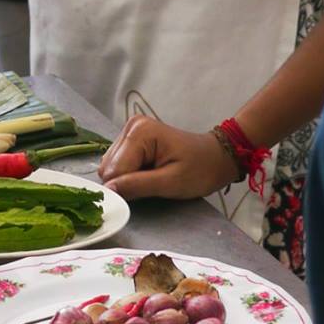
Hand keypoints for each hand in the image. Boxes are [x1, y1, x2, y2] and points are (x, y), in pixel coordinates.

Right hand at [98, 115, 236, 200]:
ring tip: (152, 179)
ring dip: (127, 179)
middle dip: (126, 183)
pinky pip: (118, 164)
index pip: (114, 169)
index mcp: (140, 132)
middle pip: (109, 167)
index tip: (143, 196)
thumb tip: (108, 191)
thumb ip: (137, 186)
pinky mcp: (131, 140)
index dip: (124, 188)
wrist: (216, 158)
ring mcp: (130, 131)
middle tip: (152, 186)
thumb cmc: (200, 170)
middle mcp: (131, 126)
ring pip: (110, 166)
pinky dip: (129, 175)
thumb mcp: (171, 183)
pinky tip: (148, 174)